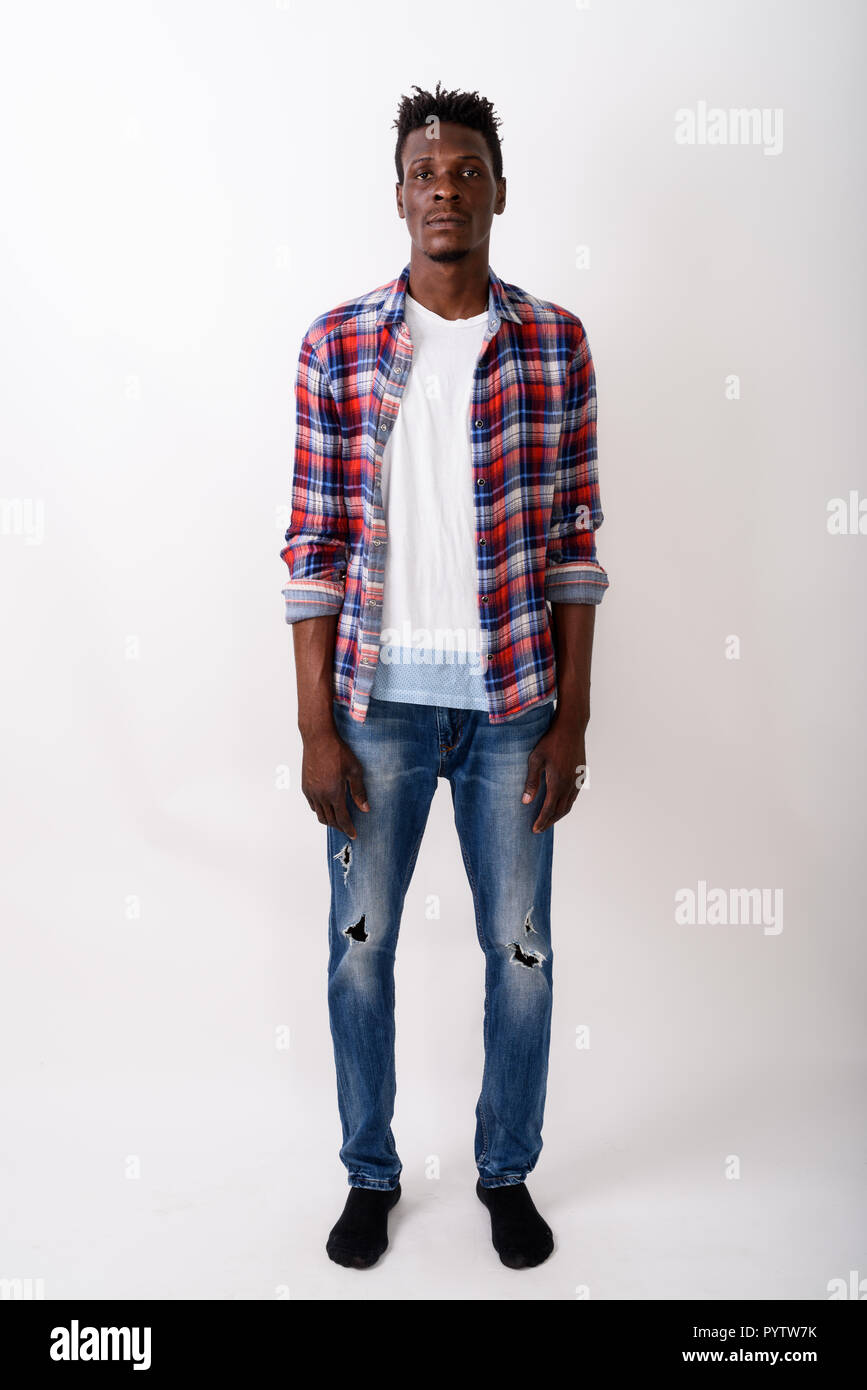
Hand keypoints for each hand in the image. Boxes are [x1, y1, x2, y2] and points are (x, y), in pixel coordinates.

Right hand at [300, 725, 369, 838]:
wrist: (319, 739)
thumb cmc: (338, 752)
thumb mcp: (355, 771)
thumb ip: (359, 791)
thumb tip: (365, 808)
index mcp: (334, 794)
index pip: (342, 819)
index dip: (348, 829)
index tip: (354, 834)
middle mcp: (320, 796)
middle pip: (330, 820)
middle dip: (339, 827)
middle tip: (347, 829)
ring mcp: (311, 792)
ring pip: (319, 814)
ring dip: (329, 820)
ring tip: (338, 821)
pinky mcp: (305, 787)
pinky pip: (312, 805)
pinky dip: (320, 811)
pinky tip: (326, 807)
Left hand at [521, 716, 587, 832]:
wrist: (571, 728)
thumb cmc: (550, 742)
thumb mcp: (535, 760)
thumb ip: (531, 782)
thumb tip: (525, 801)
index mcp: (557, 783)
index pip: (549, 810)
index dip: (541, 821)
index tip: (534, 830)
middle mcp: (569, 785)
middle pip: (560, 811)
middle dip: (549, 822)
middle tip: (539, 829)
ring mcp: (577, 781)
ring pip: (568, 805)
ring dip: (558, 815)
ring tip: (548, 820)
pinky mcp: (581, 775)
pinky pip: (573, 796)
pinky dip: (566, 805)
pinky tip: (559, 804)